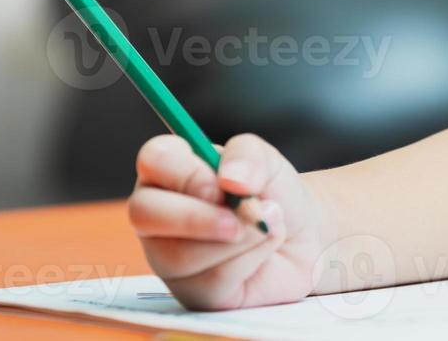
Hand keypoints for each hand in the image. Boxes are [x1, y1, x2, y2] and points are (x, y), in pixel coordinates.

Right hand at [127, 132, 337, 309]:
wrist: (304, 236)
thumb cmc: (274, 193)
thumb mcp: (267, 161)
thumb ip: (247, 155)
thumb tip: (230, 180)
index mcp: (171, 171)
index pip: (153, 159)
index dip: (186, 172)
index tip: (222, 185)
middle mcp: (159, 214)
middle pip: (143, 212)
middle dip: (196, 217)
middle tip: (236, 219)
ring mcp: (168, 257)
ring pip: (180, 254)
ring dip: (239, 238)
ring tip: (267, 225)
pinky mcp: (192, 292)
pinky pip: (211, 280)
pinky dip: (251, 259)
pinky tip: (264, 249)